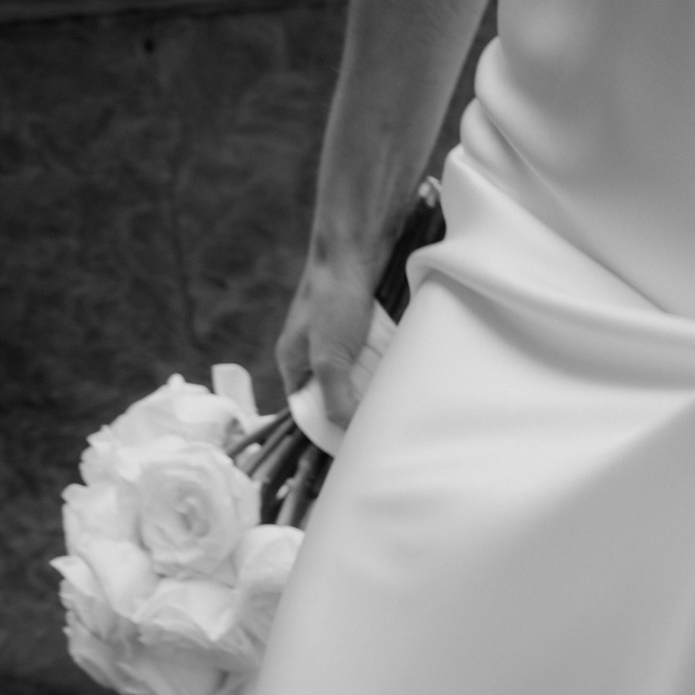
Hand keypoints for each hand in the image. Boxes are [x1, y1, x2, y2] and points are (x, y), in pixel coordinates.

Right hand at [276, 234, 387, 437]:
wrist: (354, 247)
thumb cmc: (332, 298)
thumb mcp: (329, 359)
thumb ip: (336, 399)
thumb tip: (348, 433)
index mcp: (293, 363)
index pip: (307, 411)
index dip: (327, 430)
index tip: (354, 447)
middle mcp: (313, 354)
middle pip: (335, 396)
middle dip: (356, 409)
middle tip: (381, 427)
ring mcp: (338, 341)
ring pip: (358, 379)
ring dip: (374, 390)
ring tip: (394, 406)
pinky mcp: (361, 328)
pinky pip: (374, 359)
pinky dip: (385, 368)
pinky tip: (400, 377)